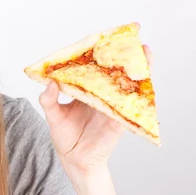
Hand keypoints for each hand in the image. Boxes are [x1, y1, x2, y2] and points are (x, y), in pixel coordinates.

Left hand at [39, 46, 152, 174]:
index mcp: (86, 89)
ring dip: (139, 68)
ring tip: (145, 53)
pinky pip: (130, 105)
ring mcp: (112, 106)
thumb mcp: (53, 116)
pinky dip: (137, 94)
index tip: (106, 34)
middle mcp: (101, 95)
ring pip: (128, 84)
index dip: (101, 50)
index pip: (94, 66)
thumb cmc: (65, 137)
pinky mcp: (119, 120)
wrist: (74, 160)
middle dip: (126, 53)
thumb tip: (50, 84)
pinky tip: (143, 82)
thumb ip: (49, 101)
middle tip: (133, 34)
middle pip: (115, 70)